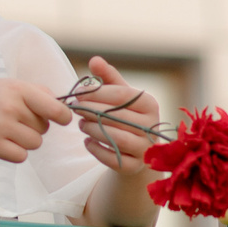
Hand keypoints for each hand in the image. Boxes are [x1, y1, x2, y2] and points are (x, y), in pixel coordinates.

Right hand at [0, 78, 73, 163]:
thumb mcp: (6, 85)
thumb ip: (35, 92)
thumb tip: (62, 107)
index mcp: (18, 89)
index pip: (56, 108)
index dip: (63, 117)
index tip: (62, 119)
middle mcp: (11, 107)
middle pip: (44, 128)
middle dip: (34, 127)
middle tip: (12, 120)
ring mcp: (1, 127)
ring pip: (35, 143)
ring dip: (25, 141)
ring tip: (6, 131)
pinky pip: (21, 156)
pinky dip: (15, 153)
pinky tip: (0, 143)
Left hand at [72, 57, 162, 172]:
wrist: (136, 151)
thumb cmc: (126, 116)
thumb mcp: (119, 96)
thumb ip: (107, 78)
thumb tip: (94, 60)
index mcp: (150, 104)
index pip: (122, 95)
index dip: (97, 92)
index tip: (78, 92)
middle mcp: (152, 126)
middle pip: (117, 116)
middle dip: (91, 111)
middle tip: (75, 109)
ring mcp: (145, 148)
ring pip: (115, 137)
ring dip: (92, 129)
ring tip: (81, 124)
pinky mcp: (134, 167)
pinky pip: (112, 158)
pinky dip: (96, 149)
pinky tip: (87, 141)